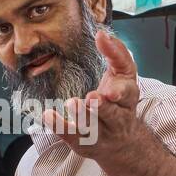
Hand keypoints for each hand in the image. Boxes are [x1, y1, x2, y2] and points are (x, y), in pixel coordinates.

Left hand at [40, 28, 141, 161]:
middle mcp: (117, 119)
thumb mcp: (123, 75)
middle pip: (112, 115)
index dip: (119, 93)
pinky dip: (59, 125)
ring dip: (81, 116)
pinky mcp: (83, 143)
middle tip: (91, 97)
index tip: (110, 91)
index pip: (127, 94)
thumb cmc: (119, 100)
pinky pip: (70, 135)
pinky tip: (48, 115)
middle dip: (102, 108)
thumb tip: (102, 33)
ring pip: (91, 127)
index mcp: (128, 98)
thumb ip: (116, 53)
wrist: (121, 142)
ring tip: (71, 102)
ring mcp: (100, 133)